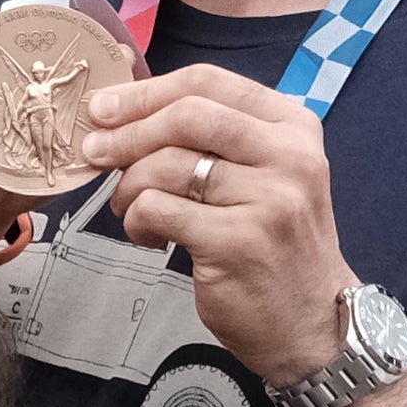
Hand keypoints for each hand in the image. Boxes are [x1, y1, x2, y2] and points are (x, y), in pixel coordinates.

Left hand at [85, 65, 365, 389]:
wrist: (311, 324)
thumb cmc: (276, 247)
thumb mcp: (267, 175)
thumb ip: (216, 139)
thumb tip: (130, 111)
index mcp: (294, 128)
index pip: (209, 82)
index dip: (147, 92)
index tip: (106, 107)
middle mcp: (289, 157)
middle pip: (187, 116)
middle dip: (127, 131)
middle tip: (94, 151)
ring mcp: (267, 199)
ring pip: (167, 164)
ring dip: (130, 185)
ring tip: (128, 207)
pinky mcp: (238, 241)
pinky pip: (159, 209)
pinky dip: (137, 219)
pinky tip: (148, 235)